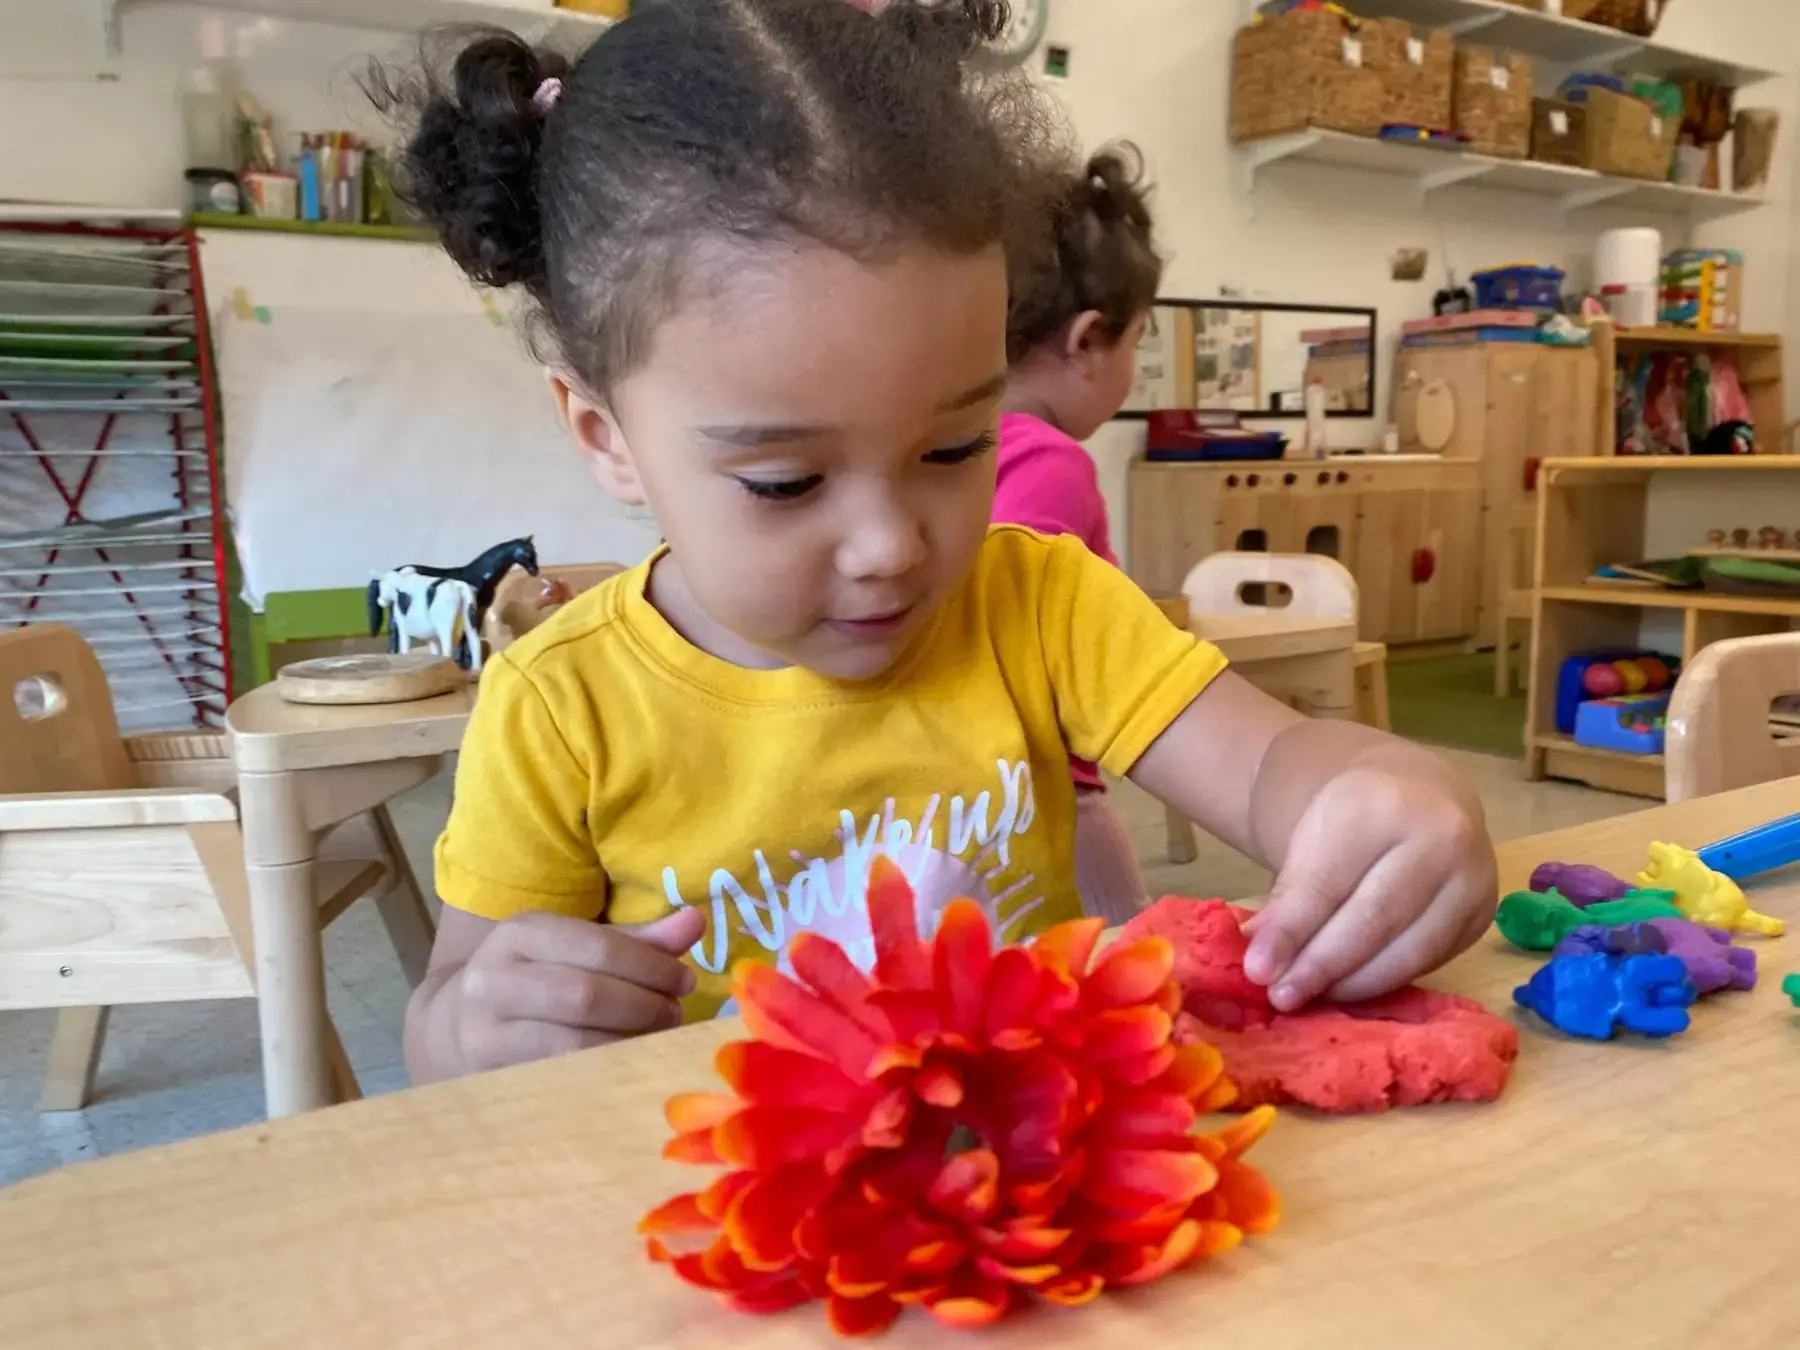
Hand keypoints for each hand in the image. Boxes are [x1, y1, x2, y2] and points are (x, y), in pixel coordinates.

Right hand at [449, 908, 705, 1073]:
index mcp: (520, 932)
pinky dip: (603, 1073)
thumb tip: (695, 920)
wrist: (453, 1027)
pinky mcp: (488, 1077)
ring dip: (628, 1044)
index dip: (650, 966)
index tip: (685, 981)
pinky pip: (559, 1078)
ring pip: (572, 1043)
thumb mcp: (575, 947)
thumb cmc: (535, 980)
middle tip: (675, 1014)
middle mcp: (493, 977)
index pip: (598, 947)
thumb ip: (637, 939)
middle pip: (585, 995)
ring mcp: (485, 1031)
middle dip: (643, 1006)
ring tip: (656, 1039)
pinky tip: (627, 1066)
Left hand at [1241, 753, 1495, 1011]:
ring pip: (1409, 949)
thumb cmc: (1357, 816)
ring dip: (1354, 983)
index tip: (1256, 970)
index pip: (1330, 880)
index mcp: (1383, 804)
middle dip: (1322, 964)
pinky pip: (1430, 960)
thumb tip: (1263, 957)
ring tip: (1310, 997)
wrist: (1422, 794)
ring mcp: (1471, 878)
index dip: (1292, 931)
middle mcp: (1440, 838)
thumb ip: (1290, 893)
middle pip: (1374, 918)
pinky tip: (1351, 987)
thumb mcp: (1313, 835)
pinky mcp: (1483, 916)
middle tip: (1280, 995)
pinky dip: (1385, 979)